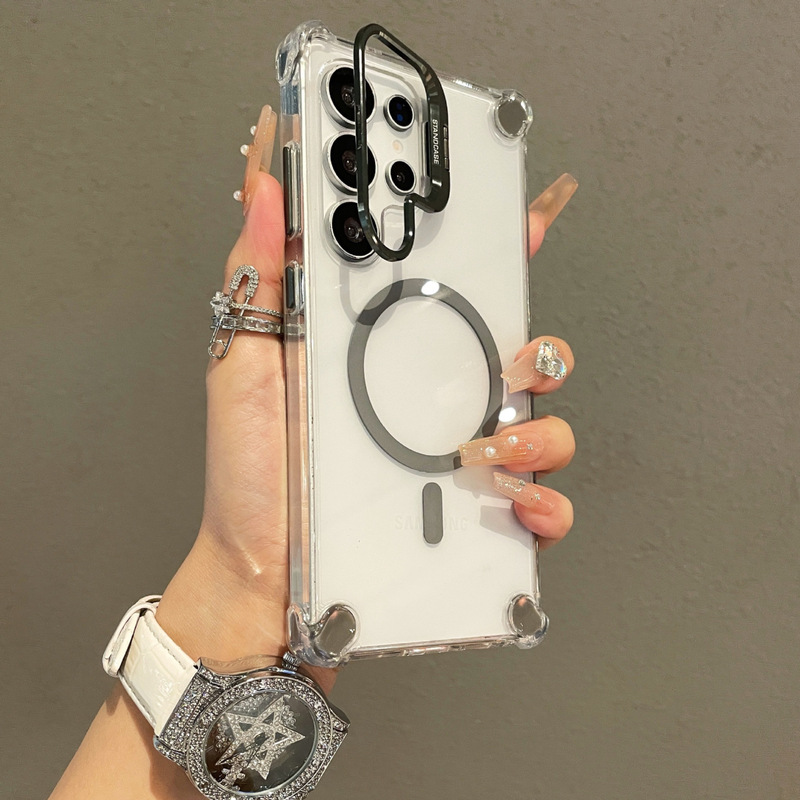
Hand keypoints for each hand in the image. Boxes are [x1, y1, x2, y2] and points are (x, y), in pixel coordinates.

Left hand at [155, 109, 577, 682]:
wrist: (256, 572)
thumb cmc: (251, 473)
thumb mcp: (247, 363)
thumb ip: (262, 278)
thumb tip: (268, 192)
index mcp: (390, 361)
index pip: (457, 297)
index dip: (500, 254)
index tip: (529, 218)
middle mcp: (434, 407)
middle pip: (522, 360)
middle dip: (540, 352)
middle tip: (514, 361)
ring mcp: (458, 463)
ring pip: (544, 430)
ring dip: (542, 431)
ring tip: (490, 447)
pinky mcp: (471, 521)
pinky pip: (537, 508)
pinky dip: (544, 505)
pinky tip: (514, 503)